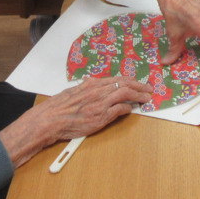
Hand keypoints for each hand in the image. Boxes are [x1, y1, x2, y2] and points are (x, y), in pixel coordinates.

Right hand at [0, 76, 151, 167]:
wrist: (50, 119)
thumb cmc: (59, 107)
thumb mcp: (74, 91)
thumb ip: (86, 87)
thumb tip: (93, 83)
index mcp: (92, 84)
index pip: (117, 78)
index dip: (131, 81)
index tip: (139, 83)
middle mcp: (98, 90)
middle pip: (125, 84)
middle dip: (140, 86)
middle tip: (149, 89)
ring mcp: (100, 103)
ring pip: (125, 94)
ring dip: (138, 96)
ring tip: (146, 99)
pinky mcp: (100, 116)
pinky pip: (119, 109)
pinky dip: (127, 108)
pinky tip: (132, 109)